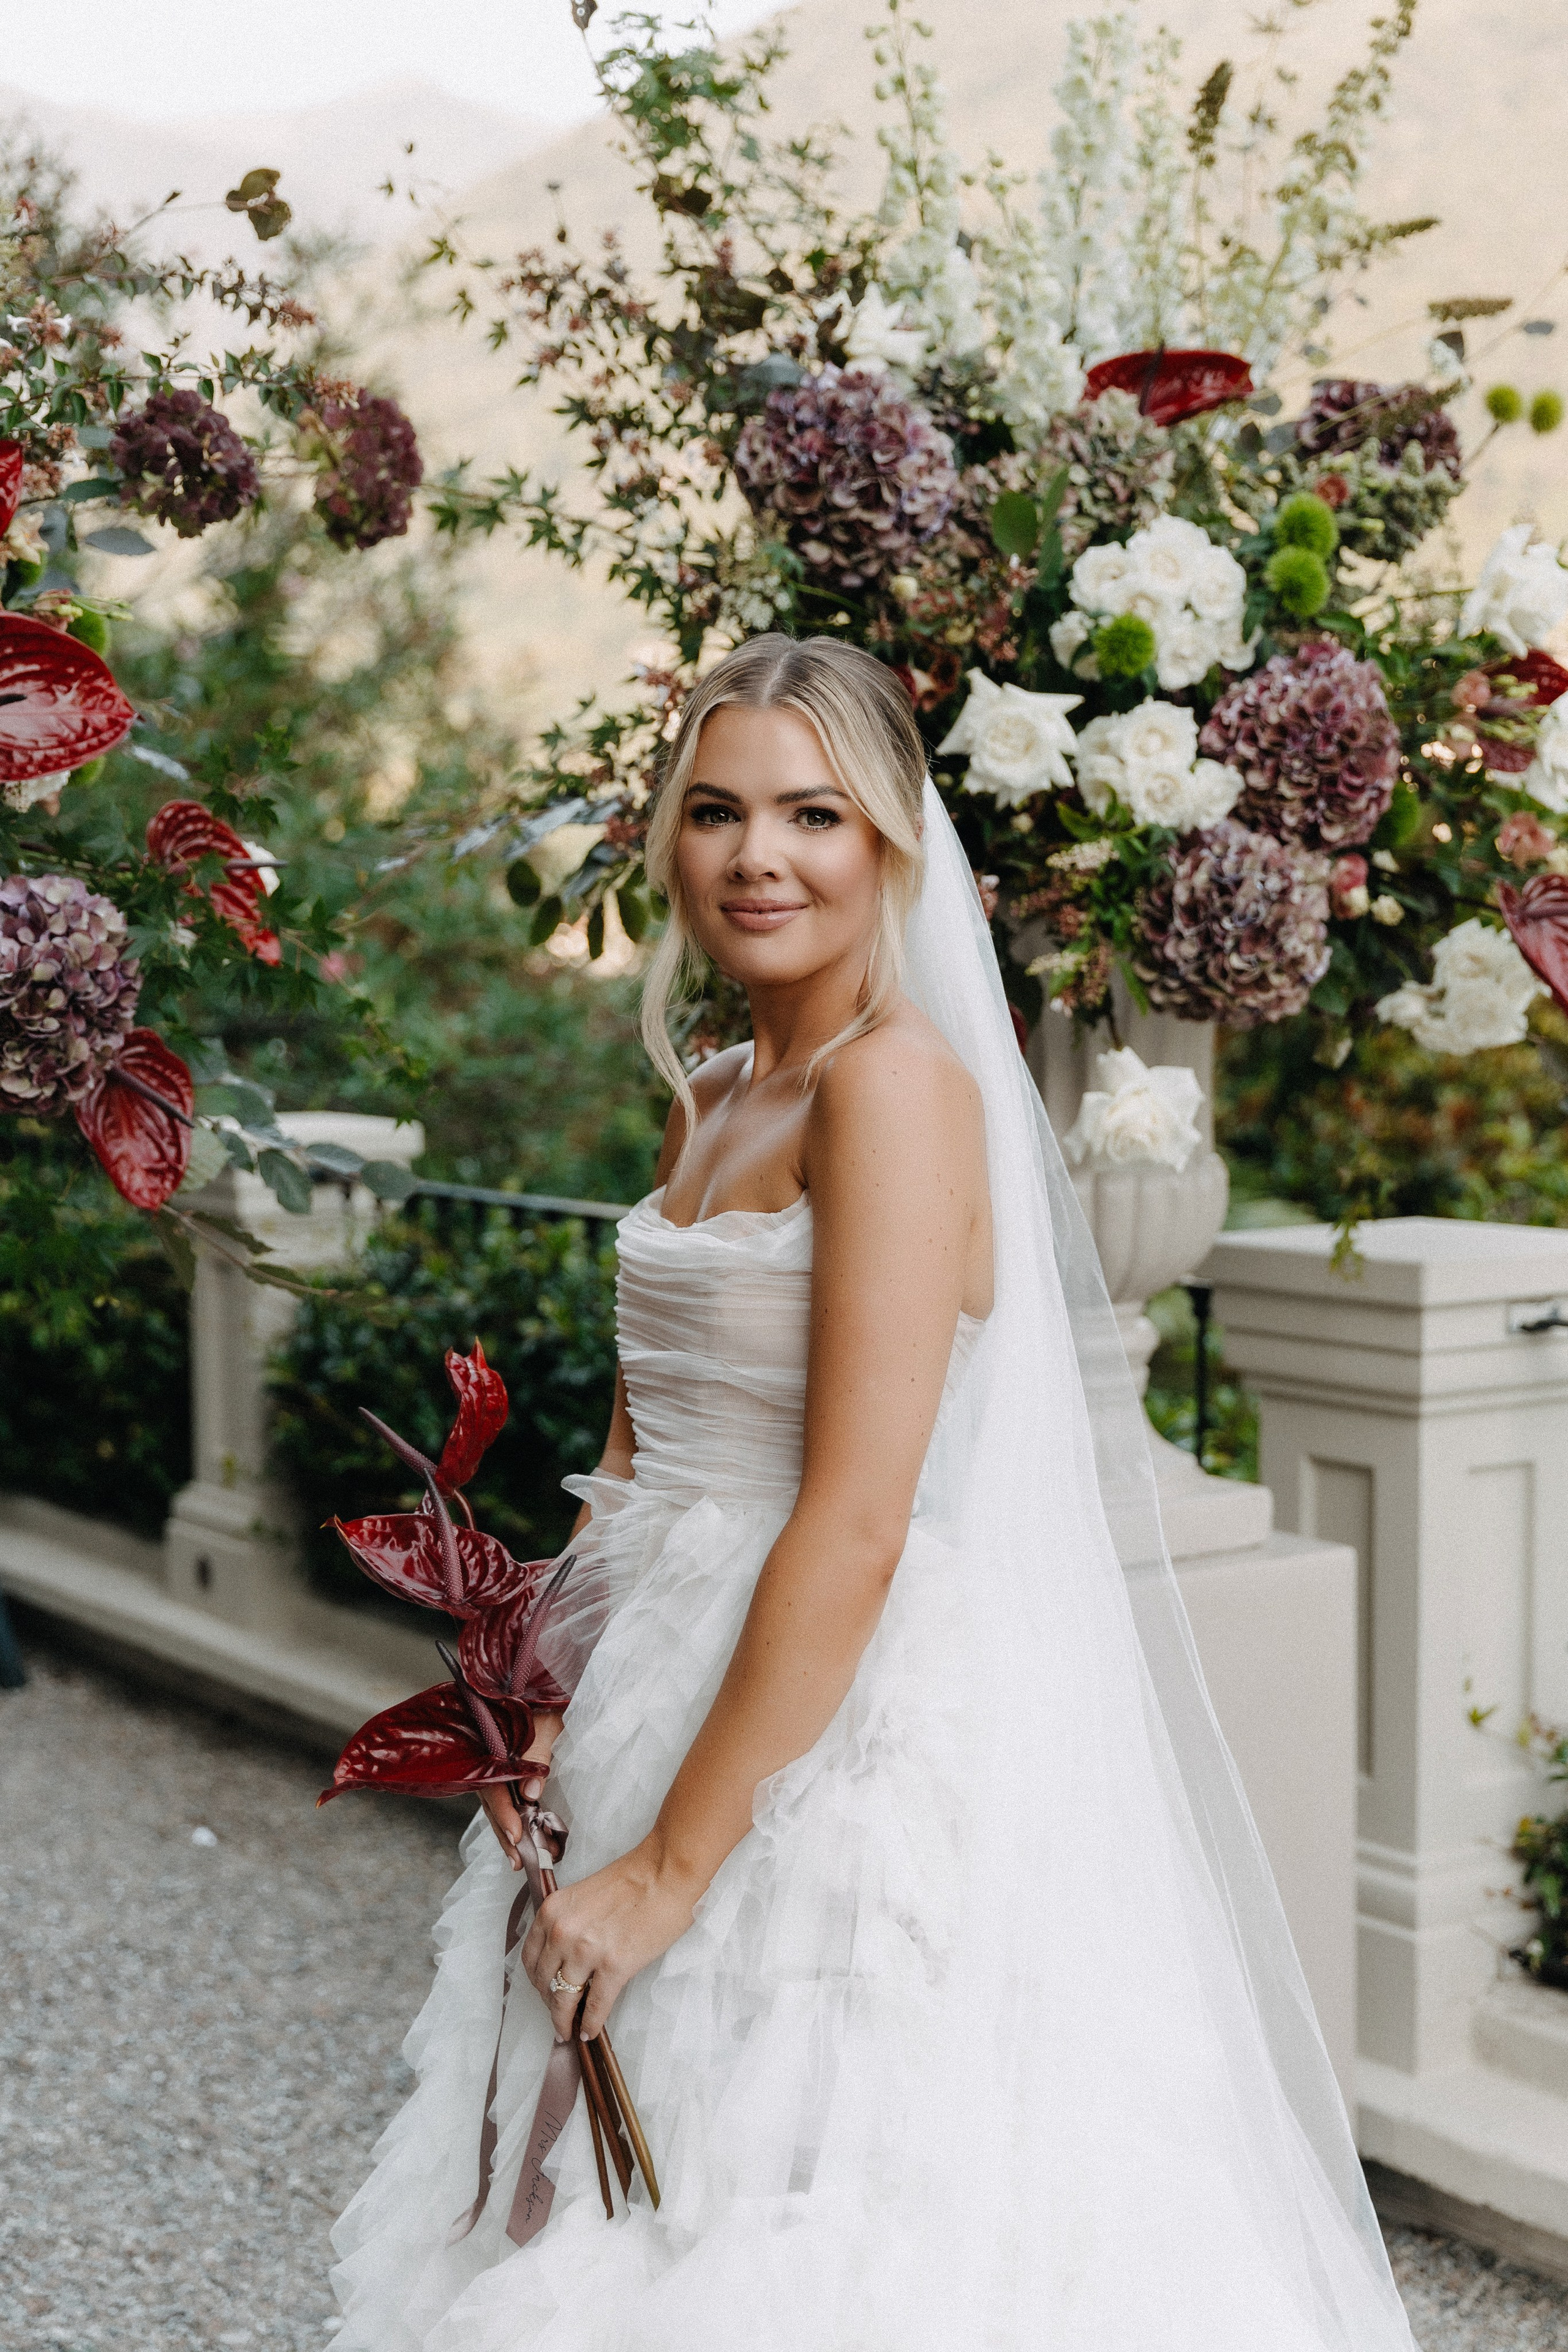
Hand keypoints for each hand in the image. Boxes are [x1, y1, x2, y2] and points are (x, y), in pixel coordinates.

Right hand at [478, 1710, 563, 1870]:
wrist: (541, 1673)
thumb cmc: (546, 1695)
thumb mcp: (548, 1719)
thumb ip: (537, 1752)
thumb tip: (531, 1794)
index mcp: (493, 1743)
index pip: (494, 1787)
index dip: (505, 1814)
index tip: (517, 1837)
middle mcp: (487, 1756)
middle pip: (491, 1802)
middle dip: (505, 1833)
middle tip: (518, 1862)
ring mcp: (491, 1761)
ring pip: (494, 1802)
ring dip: (506, 1830)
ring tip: (518, 1859)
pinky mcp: (501, 1763)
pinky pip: (499, 1794)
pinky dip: (508, 1815)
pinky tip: (516, 1834)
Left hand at [521, 1835, 701, 2040]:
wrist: (666, 1872)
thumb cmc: (633, 1878)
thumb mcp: (583, 1896)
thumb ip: (568, 1923)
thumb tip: (566, 1958)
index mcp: (552, 1911)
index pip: (532, 1958)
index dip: (537, 1981)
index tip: (544, 1992)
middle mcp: (562, 1931)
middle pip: (545, 1982)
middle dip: (549, 2004)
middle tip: (556, 2016)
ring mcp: (587, 1950)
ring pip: (565, 1999)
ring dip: (563, 2021)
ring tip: (567, 2031)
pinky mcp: (615, 1966)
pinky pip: (596, 2005)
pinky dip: (591, 2023)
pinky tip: (590, 2031)